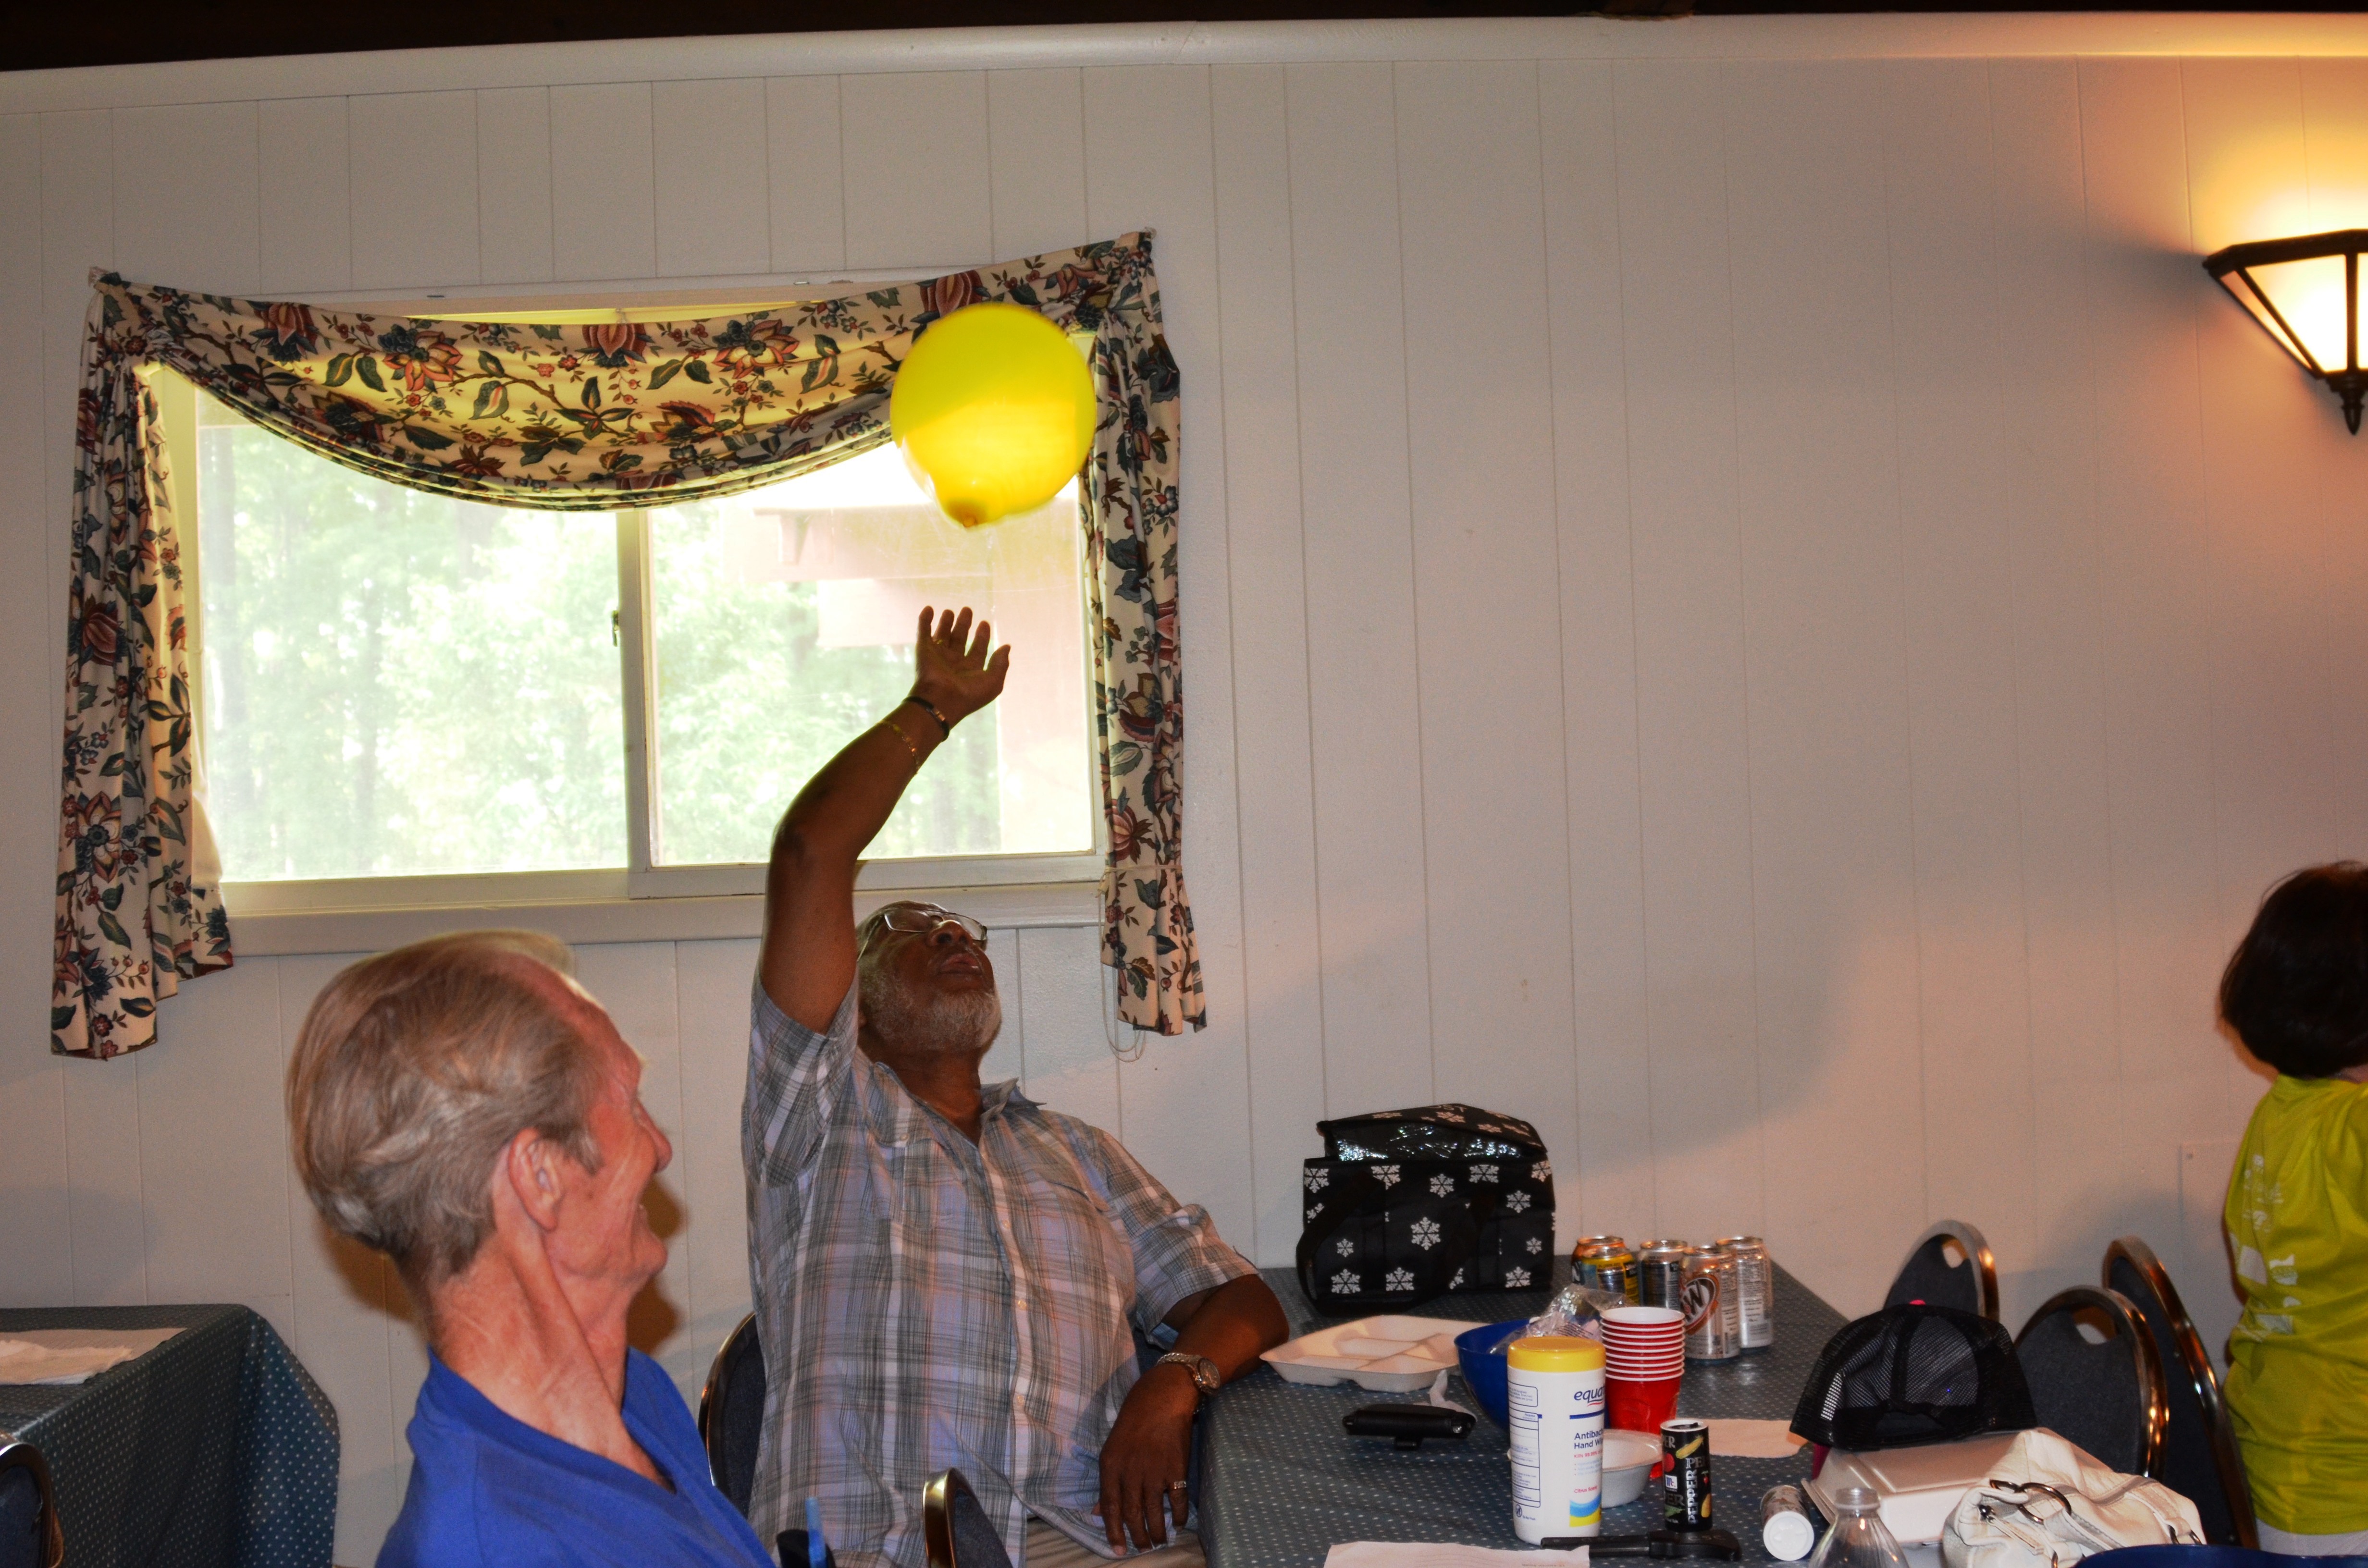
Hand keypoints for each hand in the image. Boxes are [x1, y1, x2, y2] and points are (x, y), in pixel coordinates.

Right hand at [910, 606, 1009, 727]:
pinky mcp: (923, 650)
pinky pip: (923, 631)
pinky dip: (925, 620)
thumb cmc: (969, 694)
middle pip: (959, 639)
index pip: (978, 649)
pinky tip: (929, 608)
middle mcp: (954, 662)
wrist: (941, 700)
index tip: (985, 623)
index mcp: (970, 670)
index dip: (982, 636)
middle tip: (967, 610)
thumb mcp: (993, 682)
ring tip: (950, 611)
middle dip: (964, 625)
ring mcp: (938, 656)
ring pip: (942, 635)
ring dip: (946, 622)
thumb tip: (1007, 646)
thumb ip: (1001, 664)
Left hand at [1096, 1363, 1196, 1552]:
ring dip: (1157, 1532)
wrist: (1162, 1398)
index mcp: (1110, 1466)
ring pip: (1154, 1513)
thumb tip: (1099, 1513)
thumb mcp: (1111, 1449)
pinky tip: (1177, 1523)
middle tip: (1143, 1548)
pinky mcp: (1176, 1469)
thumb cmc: (1134, 1422)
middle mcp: (1130, 1472)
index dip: (1113, 1532)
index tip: (1118, 1551)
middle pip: (1132, 1515)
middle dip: (1138, 1537)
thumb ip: (1107, 1482)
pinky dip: (1178, 1516)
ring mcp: (1154, 1472)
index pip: (1109, 1508)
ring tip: (1159, 1541)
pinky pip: (1178, 1501)